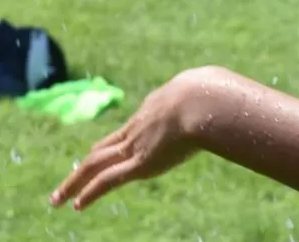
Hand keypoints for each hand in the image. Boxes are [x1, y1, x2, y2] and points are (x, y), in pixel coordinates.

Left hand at [51, 67, 221, 210]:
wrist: (204, 98)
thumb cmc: (216, 94)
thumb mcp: (217, 92)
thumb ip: (221, 99)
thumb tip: (242, 101)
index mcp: (156, 109)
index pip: (131, 129)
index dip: (119, 141)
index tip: (110, 152)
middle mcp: (138, 128)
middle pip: (103, 148)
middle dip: (88, 163)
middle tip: (71, 177)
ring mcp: (136, 145)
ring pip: (94, 165)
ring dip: (74, 182)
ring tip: (57, 198)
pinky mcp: (139, 164)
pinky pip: (106, 181)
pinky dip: (89, 192)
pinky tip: (75, 205)